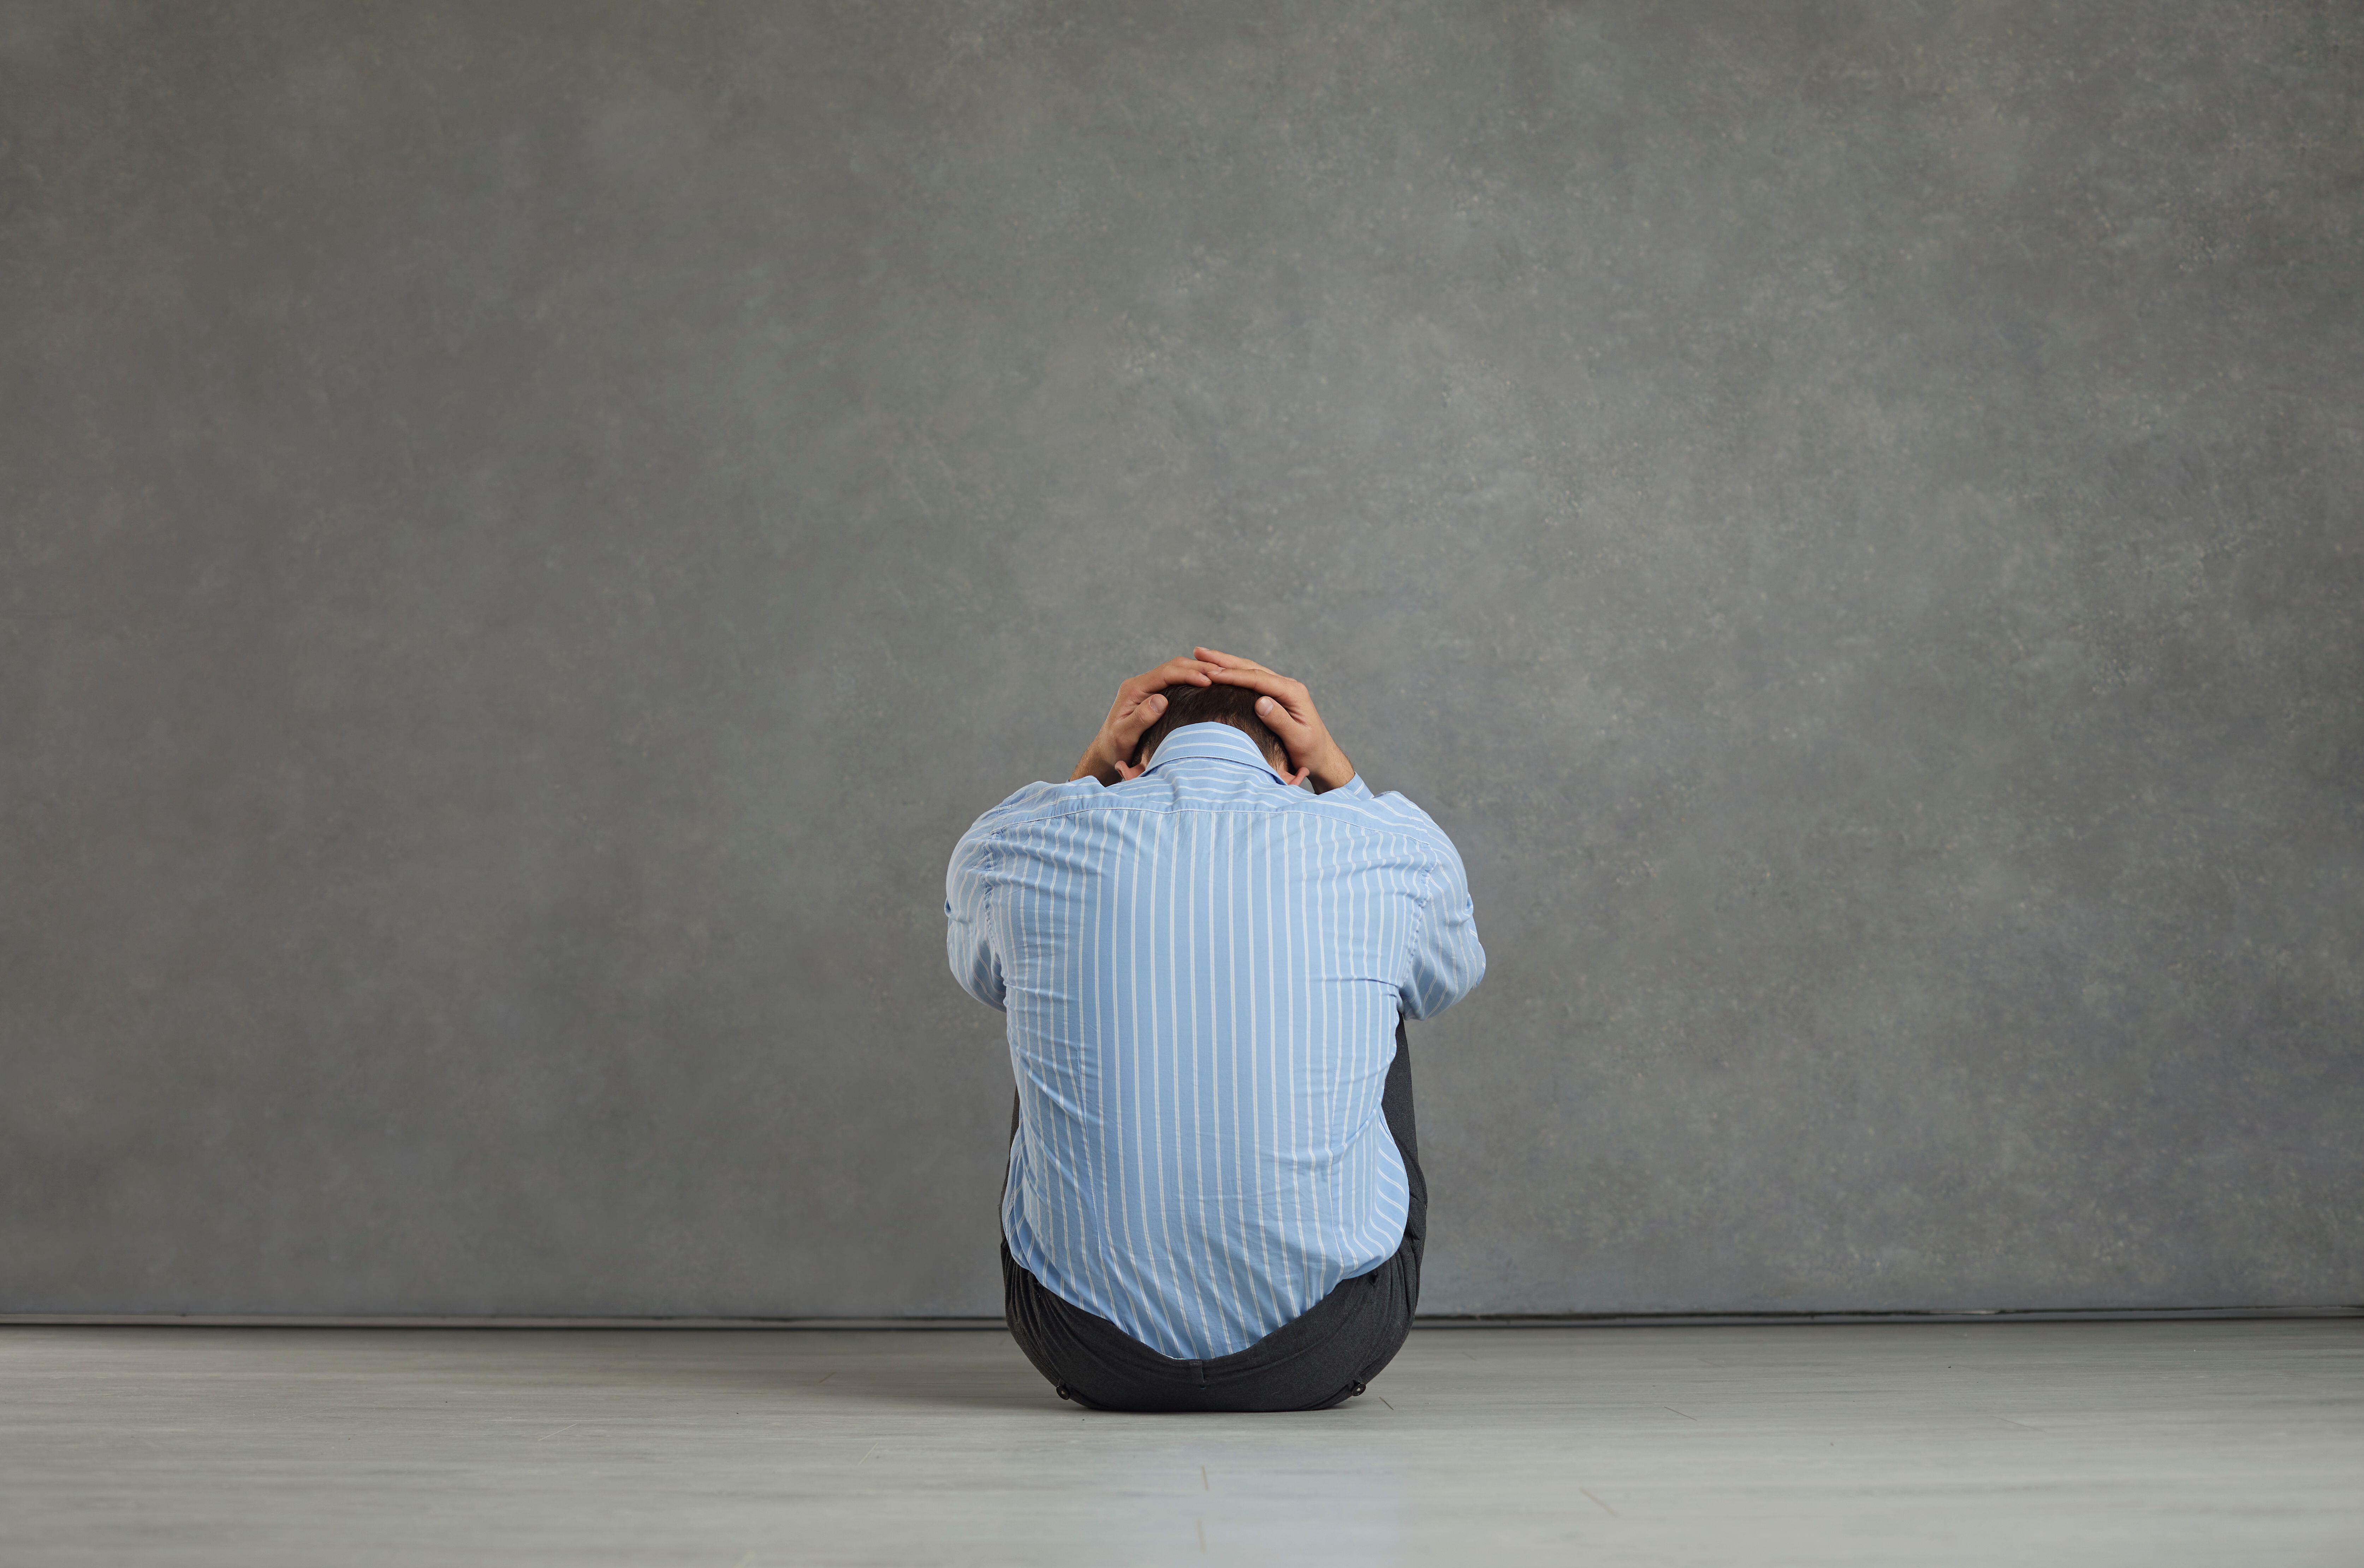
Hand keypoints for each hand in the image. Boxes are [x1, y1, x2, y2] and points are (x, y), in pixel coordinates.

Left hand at [1069, 655, 1217, 784]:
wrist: (1107, 751)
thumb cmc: (1114, 747)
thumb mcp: (1124, 735)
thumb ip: (1140, 718)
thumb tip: (1160, 700)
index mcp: (1133, 689)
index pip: (1166, 673)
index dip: (1189, 674)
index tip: (1209, 680)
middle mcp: (1140, 684)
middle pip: (1173, 666)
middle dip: (1198, 667)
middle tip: (1222, 673)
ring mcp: (1147, 688)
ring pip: (1176, 670)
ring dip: (1197, 670)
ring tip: (1221, 675)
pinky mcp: (1153, 694)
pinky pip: (1175, 681)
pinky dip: (1192, 679)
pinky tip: (1208, 684)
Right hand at [1192, 647, 1356, 792]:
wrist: (1322, 757)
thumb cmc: (1311, 752)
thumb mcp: (1297, 739)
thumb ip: (1280, 720)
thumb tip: (1260, 701)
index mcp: (1292, 692)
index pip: (1257, 679)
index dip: (1233, 675)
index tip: (1210, 673)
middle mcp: (1287, 686)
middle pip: (1251, 668)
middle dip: (1224, 660)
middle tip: (1198, 651)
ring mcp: (1282, 689)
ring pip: (1250, 670)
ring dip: (1226, 663)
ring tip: (1203, 655)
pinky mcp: (1277, 695)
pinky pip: (1252, 680)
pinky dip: (1235, 673)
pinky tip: (1220, 671)